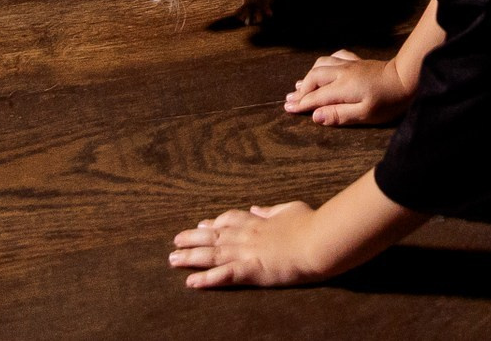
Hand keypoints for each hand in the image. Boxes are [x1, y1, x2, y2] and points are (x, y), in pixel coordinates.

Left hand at [171, 202, 325, 288]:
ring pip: (211, 255)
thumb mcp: (290, 209)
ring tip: (172, 259)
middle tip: (175, 240)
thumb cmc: (310, 223)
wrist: (317, 241)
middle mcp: (246, 236)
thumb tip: (257, 209)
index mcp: (257, 222)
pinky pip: (222, 276)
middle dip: (192, 238)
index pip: (229, 220)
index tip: (201, 225)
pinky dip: (205, 279)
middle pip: (213, 237)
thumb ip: (271, 210)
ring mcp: (246, 253)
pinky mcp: (250, 271)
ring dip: (189, 257)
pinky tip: (191, 283)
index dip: (213, 223)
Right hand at [285, 48, 412, 125]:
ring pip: (321, 64)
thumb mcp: (364, 114)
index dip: (300, 103)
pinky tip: (324, 67)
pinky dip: (325, 62)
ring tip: (301, 84)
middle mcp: (341, 73)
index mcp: (342, 88)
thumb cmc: (388, 100)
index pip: (315, 96)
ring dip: (309, 75)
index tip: (288, 108)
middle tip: (290, 99)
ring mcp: (349, 65)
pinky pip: (335, 56)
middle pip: (314, 78)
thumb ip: (338, 115)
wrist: (406, 79)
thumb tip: (315, 116)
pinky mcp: (357, 61)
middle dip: (301, 89)